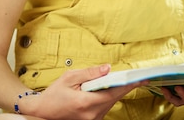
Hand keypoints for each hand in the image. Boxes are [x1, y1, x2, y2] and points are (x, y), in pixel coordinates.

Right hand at [21, 64, 146, 119]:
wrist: (42, 113)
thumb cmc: (53, 95)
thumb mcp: (69, 78)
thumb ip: (90, 73)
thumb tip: (107, 68)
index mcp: (86, 102)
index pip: (113, 92)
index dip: (128, 85)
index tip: (141, 79)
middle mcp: (92, 114)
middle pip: (114, 98)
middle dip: (124, 86)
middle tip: (137, 77)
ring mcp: (92, 119)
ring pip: (111, 103)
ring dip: (115, 92)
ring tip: (122, 81)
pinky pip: (105, 107)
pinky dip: (108, 98)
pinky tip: (108, 90)